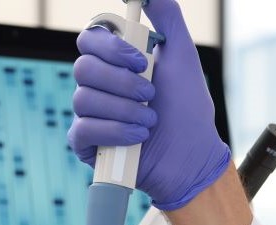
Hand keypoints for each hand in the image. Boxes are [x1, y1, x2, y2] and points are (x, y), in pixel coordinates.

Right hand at [67, 0, 230, 210]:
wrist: (192, 156)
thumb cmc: (189, 110)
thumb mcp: (183, 56)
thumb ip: (167, 17)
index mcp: (115, 63)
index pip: (90, 40)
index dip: (111, 48)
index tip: (140, 60)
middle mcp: (99, 86)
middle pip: (83, 68)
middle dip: (122, 83)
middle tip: (151, 95)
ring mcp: (91, 116)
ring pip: (84, 99)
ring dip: (125, 110)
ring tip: (150, 122)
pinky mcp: (88, 145)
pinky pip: (83, 130)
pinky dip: (115, 132)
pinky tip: (138, 139)